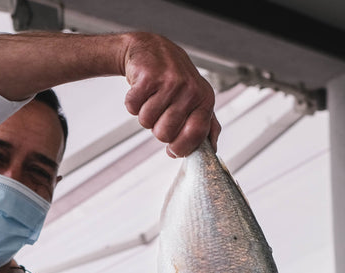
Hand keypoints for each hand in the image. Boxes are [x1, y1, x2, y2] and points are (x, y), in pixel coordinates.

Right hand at [122, 32, 220, 157]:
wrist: (151, 49)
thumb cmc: (173, 78)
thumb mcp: (196, 99)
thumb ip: (206, 125)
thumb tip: (211, 150)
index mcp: (205, 99)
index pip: (196, 134)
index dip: (181, 147)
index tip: (173, 149)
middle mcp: (191, 90)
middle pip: (166, 134)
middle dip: (157, 129)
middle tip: (160, 112)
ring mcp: (170, 82)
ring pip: (147, 121)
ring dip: (144, 115)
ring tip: (151, 99)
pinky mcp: (149, 76)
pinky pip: (133, 108)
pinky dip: (132, 103)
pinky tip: (141, 91)